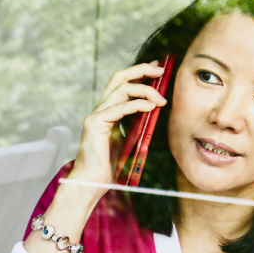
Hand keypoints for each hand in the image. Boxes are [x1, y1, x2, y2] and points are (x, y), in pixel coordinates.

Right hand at [24, 62, 167, 252]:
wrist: (91, 183)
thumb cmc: (109, 169)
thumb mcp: (128, 141)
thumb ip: (137, 125)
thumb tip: (155, 111)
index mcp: (107, 112)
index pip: (122, 83)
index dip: (139, 72)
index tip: (158, 69)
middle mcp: (100, 109)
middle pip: (119, 77)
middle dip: (142, 69)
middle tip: (161, 69)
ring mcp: (96, 115)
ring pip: (121, 88)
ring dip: (145, 89)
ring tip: (161, 98)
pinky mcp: (95, 124)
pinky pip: (120, 107)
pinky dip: (138, 104)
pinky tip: (151, 107)